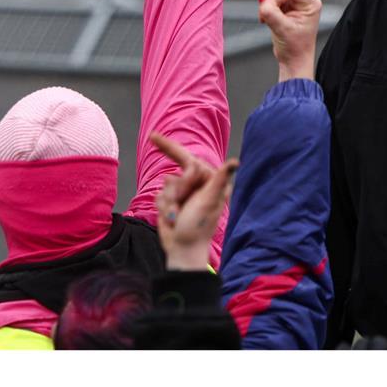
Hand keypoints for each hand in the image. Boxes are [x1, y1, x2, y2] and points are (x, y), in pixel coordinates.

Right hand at [150, 132, 236, 270]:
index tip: (152, 136)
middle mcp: (198, 184)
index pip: (189, 160)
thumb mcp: (208, 201)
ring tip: (177, 216)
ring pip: (165, 185)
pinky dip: (162, 207)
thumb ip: (219, 179)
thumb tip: (235, 161)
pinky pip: (159, 194)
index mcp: (211, 181)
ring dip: (168, 202)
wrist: (182, 249)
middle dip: (175, 191)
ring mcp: (184, 193)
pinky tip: (171, 218)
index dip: (169, 147)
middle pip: (176, 174)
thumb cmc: (198, 227)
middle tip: (181, 207)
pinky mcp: (172, 201)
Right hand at [257, 0, 322, 81]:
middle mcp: (305, 1)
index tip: (270, 10)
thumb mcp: (281, 29)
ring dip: (268, 3)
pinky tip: (264, 19)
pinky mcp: (286, 8)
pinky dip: (266, 6)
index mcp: (311, 4)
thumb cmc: (294, 47)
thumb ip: (270, 11)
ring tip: (266, 20)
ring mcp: (296, 4)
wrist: (294, 61)